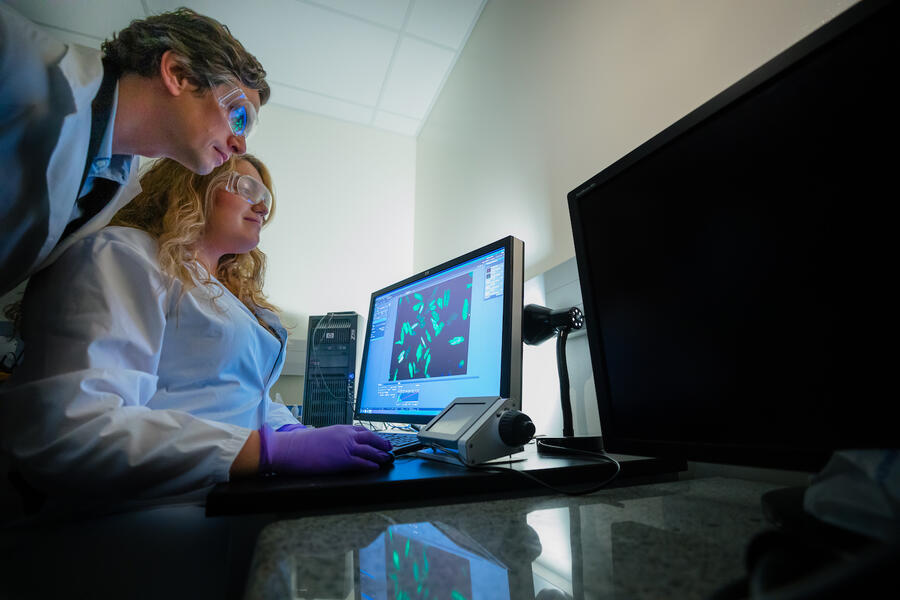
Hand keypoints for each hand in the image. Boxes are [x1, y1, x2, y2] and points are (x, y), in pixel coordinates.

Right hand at [259, 424, 392, 474]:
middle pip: (370, 438)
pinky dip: (371, 465)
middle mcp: (346, 436)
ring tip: (387, 458)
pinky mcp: (343, 460)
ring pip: (370, 451)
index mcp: (340, 429)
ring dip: (380, 455)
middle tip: (389, 447)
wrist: (292, 448)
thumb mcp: (321, 435)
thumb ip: (334, 438)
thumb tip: (338, 444)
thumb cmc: (301, 443)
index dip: (373, 435)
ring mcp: (345, 447)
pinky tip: (376, 467)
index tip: (379, 439)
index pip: (362, 430)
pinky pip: (362, 463)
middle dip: (381, 443)